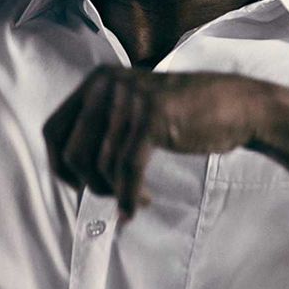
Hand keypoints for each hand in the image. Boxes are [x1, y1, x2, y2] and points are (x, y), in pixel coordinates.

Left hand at [42, 67, 270, 218]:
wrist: (235, 106)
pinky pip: (127, 170)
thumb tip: (64, 172)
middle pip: (73, 152)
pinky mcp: (152, 118)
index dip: (59, 165)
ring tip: (136, 199)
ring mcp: (130, 99)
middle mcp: (108, 84)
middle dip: (90, 184)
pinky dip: (129, 196)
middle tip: (113, 195)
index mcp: (97, 81)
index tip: (79, 186)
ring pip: (100, 165)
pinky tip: (137, 207)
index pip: (52, 130)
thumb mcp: (132, 109)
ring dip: (116, 192)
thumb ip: (99, 127)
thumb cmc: (183, 115)